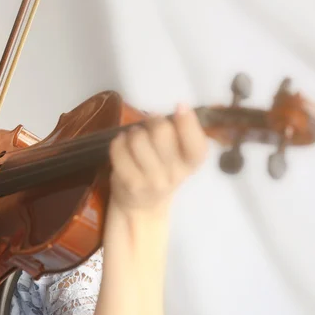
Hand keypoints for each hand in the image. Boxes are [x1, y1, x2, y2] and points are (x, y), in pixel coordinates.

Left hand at [108, 104, 207, 221]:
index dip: (188, 122)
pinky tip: (122, 145)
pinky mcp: (130, 183)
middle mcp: (174, 174)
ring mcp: (151, 181)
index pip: (196, 144)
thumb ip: (178, 135)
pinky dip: (118, 141)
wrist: (142, 207)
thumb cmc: (160, 172)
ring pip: (138, 139)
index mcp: (191, 164)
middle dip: (152, 121)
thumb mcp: (178, 157)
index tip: (180, 107)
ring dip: (133, 132)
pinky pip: (119, 149)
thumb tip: (175, 107)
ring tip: (134, 138)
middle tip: (149, 126)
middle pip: (162, 132)